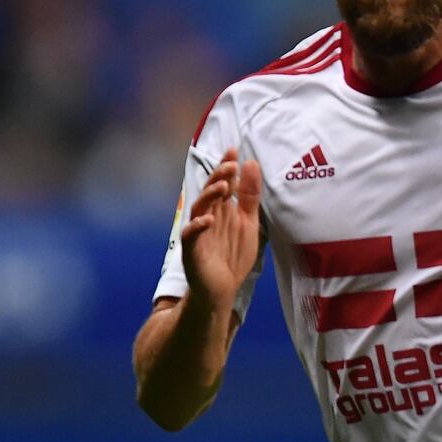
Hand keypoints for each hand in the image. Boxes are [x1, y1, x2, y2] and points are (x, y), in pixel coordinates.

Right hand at [181, 148, 262, 307]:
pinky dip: (198, 226)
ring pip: (199, 208)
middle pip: (209, 191)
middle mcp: (207, 217)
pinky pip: (191, 235)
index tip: (234, 151)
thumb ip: (249, 196)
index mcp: (220, 209)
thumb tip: (250, 163)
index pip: (221, 182)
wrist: (222, 289)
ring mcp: (198, 232)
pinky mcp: (192, 250)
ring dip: (209, 196)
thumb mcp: (248, 222)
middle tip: (230, 165)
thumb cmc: (233, 255)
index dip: (225, 167)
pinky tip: (209, 220)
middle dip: (218, 176)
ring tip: (223, 186)